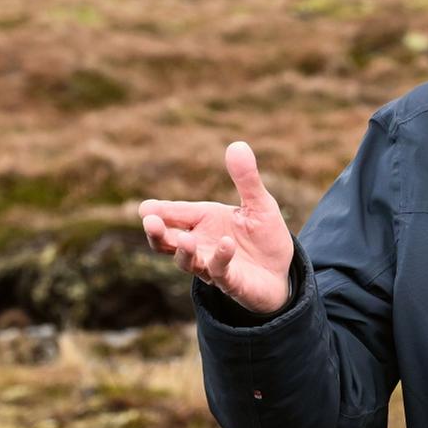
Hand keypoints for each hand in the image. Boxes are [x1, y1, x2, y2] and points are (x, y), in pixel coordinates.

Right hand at [139, 141, 294, 314]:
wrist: (282, 272)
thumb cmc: (264, 236)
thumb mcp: (259, 204)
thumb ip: (246, 179)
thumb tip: (237, 145)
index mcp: (203, 221)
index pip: (174, 214)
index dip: (159, 212)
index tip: (145, 208)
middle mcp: (200, 244)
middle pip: (167, 242)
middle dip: (157, 233)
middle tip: (149, 221)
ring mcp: (212, 266)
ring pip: (187, 261)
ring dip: (184, 251)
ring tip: (185, 239)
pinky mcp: (231, 282)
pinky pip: (220, 271)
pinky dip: (220, 258)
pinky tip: (226, 244)